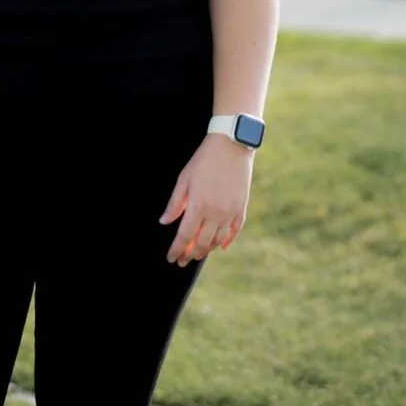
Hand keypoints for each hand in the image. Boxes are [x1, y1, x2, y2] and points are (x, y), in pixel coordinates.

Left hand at [159, 133, 253, 265]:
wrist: (231, 145)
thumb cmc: (204, 160)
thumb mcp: (184, 178)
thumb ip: (175, 203)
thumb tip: (164, 222)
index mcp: (198, 206)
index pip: (185, 236)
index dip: (177, 249)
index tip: (171, 258)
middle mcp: (215, 213)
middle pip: (202, 243)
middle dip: (190, 254)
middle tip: (183, 260)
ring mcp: (230, 212)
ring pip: (218, 241)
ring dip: (207, 250)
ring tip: (198, 254)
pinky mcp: (241, 208)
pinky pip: (234, 232)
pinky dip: (226, 241)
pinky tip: (220, 246)